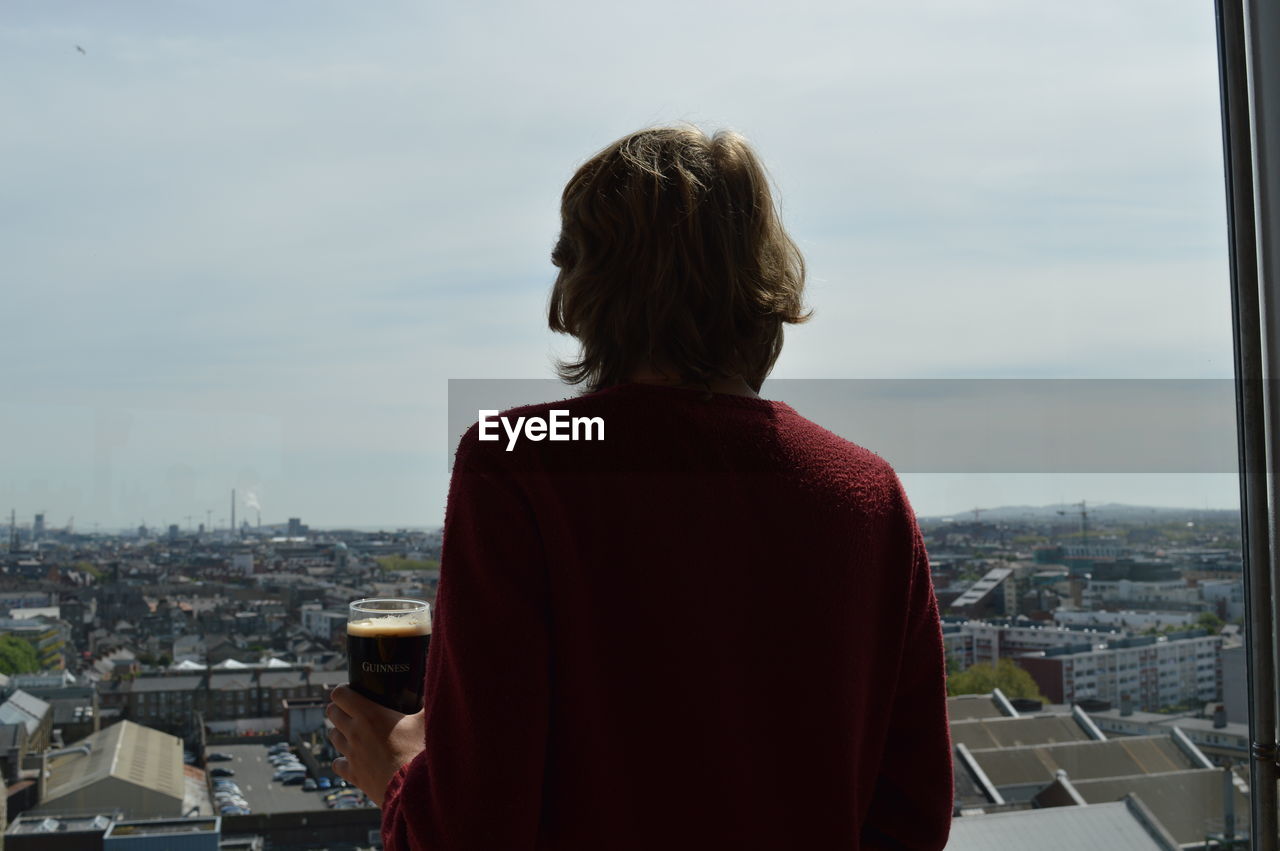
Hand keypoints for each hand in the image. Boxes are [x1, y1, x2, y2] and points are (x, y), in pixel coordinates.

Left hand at [326, 685, 425, 806]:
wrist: (412, 788)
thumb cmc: (419, 752)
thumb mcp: (427, 721)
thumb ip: (430, 701)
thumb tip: (437, 685)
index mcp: (369, 714)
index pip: (340, 694)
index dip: (344, 690)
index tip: (353, 691)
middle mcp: (354, 732)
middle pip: (332, 712)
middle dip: (340, 708)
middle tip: (354, 710)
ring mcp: (351, 754)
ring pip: (333, 736)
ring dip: (340, 731)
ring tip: (354, 731)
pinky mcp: (353, 774)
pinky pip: (337, 763)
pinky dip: (342, 759)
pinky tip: (353, 758)